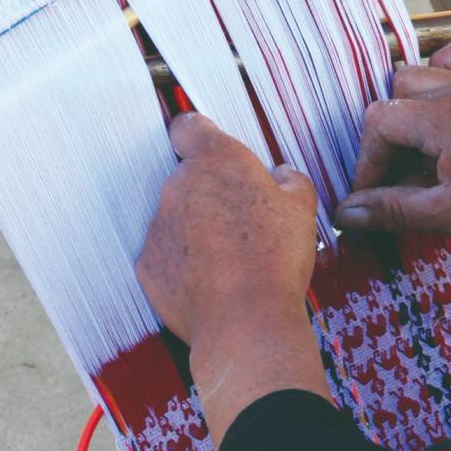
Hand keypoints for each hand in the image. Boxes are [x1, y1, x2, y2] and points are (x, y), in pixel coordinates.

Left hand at [135, 112, 316, 349]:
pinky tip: (212, 282)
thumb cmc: (276, 261)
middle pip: (187, 179)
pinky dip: (183, 265)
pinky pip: (165, 256)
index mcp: (217, 161)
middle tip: (242, 223)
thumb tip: (281, 176)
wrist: (246, 323)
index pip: (188, 127)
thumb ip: (290, 179)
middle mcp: (178, 186)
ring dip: (197, 231)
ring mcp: (158, 226)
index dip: (198, 136)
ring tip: (230, 260)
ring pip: (176, 218)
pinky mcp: (147, 264)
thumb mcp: (302, 208)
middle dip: (209, 194)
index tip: (209, 149)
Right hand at [334, 36, 450, 250]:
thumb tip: (347, 212)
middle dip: (387, 139)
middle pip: (394, 94)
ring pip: (420, 73)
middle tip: (397, 178)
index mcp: (448, 118)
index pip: (379, 121)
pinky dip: (444, 71)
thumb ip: (391, 209)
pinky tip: (443, 108)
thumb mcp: (446, 215)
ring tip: (420, 151)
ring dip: (410, 109)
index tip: (373, 192)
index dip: (368, 160)